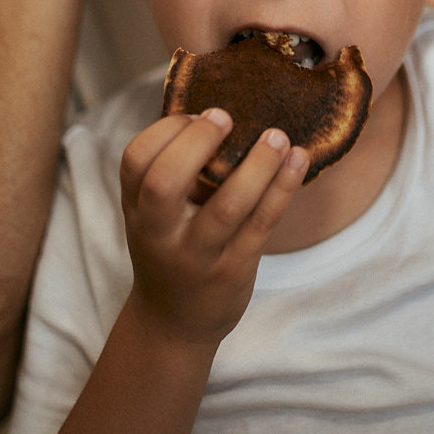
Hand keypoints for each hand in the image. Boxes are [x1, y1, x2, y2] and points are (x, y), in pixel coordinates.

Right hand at [120, 110, 308, 347]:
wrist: (174, 323)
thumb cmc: (170, 250)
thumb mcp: (154, 215)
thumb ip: (174, 172)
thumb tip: (218, 110)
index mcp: (136, 210)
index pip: (135, 161)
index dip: (165, 130)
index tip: (197, 115)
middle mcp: (160, 234)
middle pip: (164, 184)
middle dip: (196, 143)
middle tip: (226, 117)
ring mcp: (197, 255)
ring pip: (227, 206)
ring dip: (257, 165)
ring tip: (278, 136)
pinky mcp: (233, 270)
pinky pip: (262, 223)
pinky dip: (283, 187)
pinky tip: (298, 161)